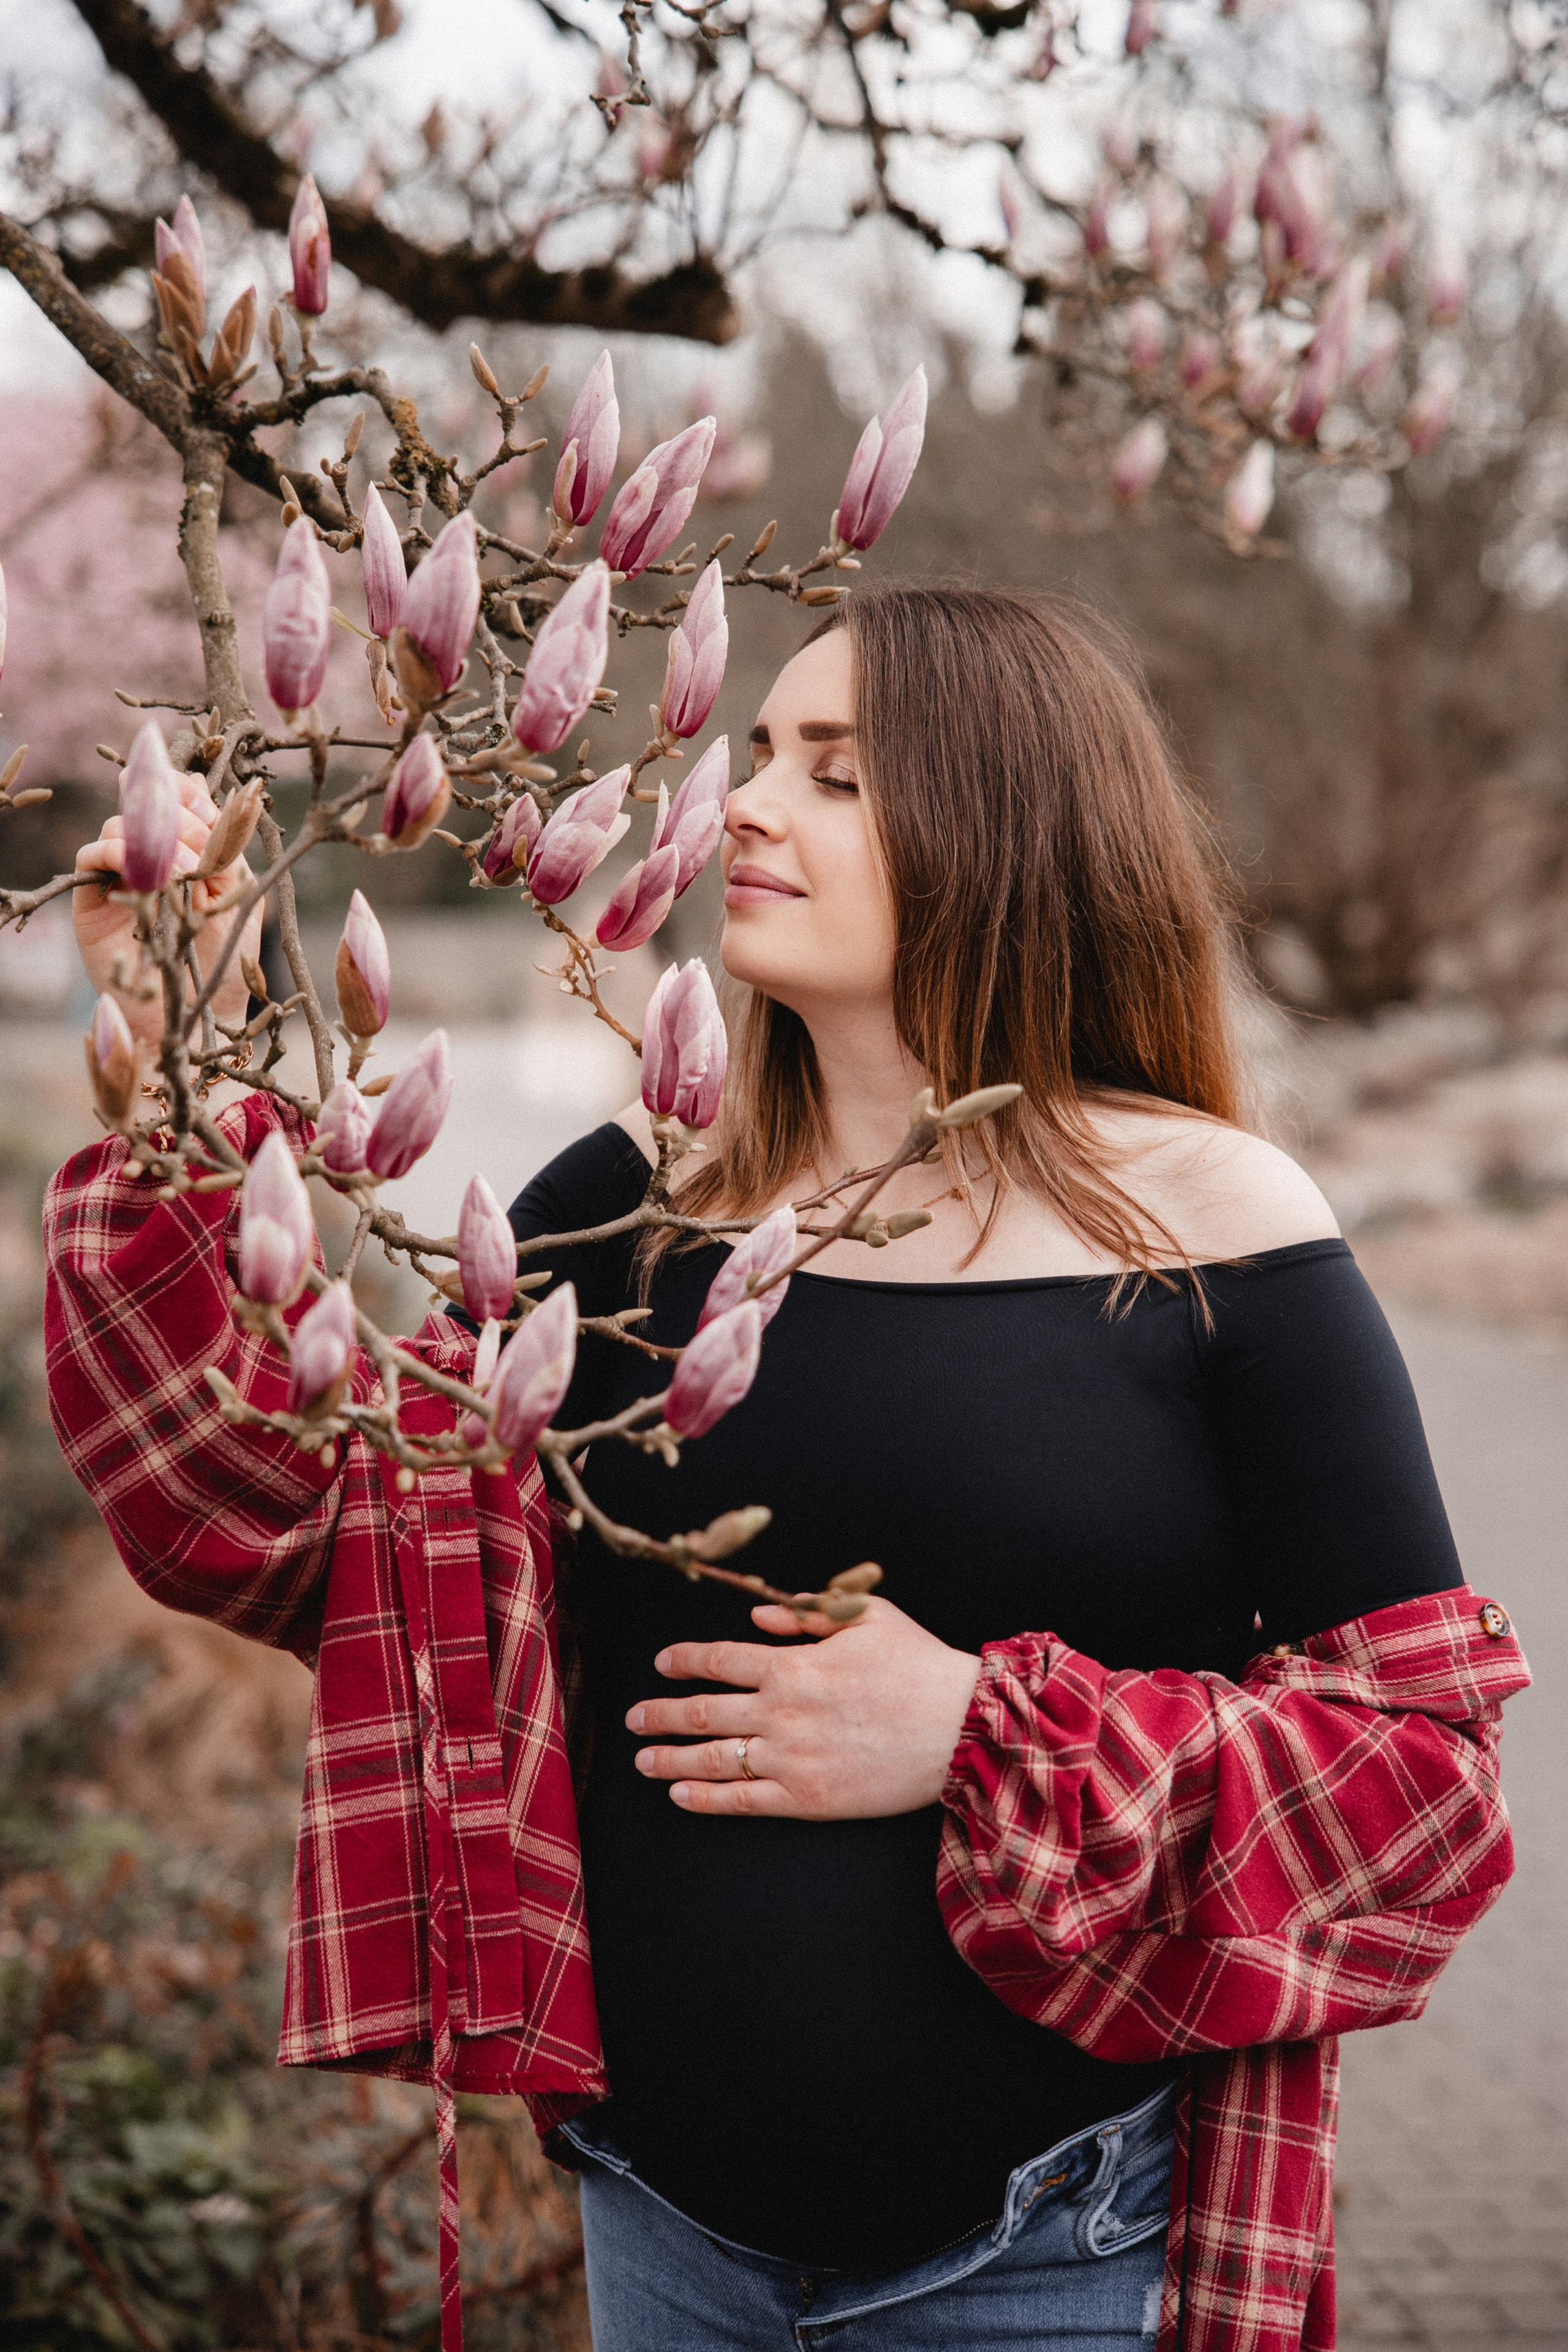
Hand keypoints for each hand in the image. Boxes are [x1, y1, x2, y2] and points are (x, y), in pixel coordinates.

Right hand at [74, 772, 264, 1042]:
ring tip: (183, 872)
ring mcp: (121, 873)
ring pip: (119, 823)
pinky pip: (91, 854)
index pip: (179, 796)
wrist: (200, 1009)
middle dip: (176, 816)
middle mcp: (153, 855)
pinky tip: (144, 870)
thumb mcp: (238, 892)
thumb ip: (221, 844)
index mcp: (189, 847)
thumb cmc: (225, 956)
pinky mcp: (93, 896)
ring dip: (153, 838)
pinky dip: (115, 851)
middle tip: (196, 847)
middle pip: (148, 803)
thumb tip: (199, 793)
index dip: (188, 792)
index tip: (207, 808)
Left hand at [626, 1595, 981, 1819]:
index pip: (718, 1660)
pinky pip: (743, 1801)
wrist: (962, 1726)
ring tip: (642, 1759)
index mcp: (793, 1664)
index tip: (661, 1664)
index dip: (683, 1662)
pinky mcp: (809, 1799)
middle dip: (659, 1714)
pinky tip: (681, 1794)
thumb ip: (807, 1615)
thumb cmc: (918, 1664)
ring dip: (669, 1758)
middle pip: (701, 1712)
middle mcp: (783, 1711)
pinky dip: (706, 1798)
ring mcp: (792, 1758)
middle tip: (634, 1717)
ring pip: (713, 1760)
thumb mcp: (866, 1617)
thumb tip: (757, 1620)